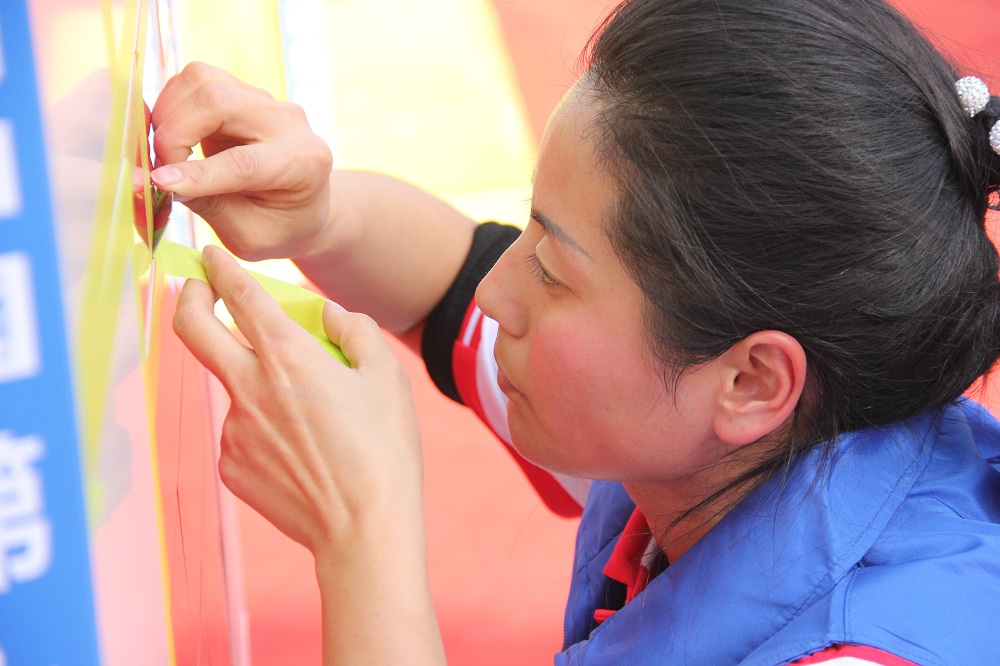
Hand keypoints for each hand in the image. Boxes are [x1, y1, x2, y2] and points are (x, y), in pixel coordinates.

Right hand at [151, 63, 332, 261]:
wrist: (302, 205)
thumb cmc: (279, 226)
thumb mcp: (250, 234)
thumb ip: (209, 205)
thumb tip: (159, 180)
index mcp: (304, 162)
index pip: (244, 161)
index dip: (198, 172)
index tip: (160, 182)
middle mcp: (289, 122)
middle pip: (218, 101)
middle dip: (174, 133)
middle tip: (159, 169)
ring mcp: (265, 100)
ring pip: (202, 81)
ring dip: (169, 114)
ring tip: (166, 153)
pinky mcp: (242, 91)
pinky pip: (196, 81)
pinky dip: (172, 105)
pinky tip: (172, 136)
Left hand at [172, 245, 424, 552]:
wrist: (364, 528)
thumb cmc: (385, 449)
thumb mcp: (387, 377)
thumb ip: (354, 331)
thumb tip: (326, 315)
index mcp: (288, 357)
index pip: (240, 296)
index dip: (221, 268)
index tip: (210, 255)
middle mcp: (249, 387)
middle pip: (191, 328)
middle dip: (187, 296)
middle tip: (196, 288)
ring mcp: (234, 430)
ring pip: (235, 389)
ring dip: (259, 386)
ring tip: (313, 424)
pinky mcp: (231, 466)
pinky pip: (243, 433)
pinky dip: (265, 431)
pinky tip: (302, 454)